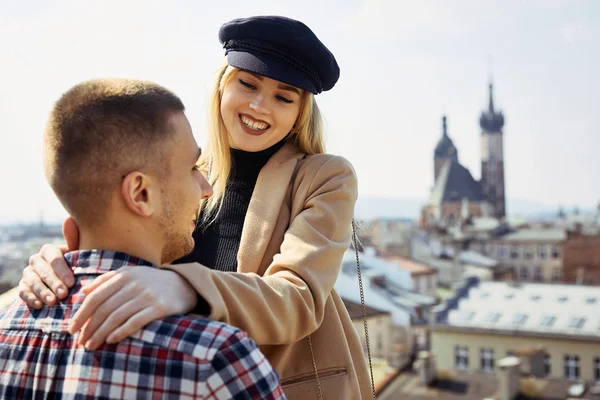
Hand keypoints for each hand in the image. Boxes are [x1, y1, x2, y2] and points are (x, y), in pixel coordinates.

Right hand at [18, 217, 78, 307]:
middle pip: (43, 271)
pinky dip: (30, 298)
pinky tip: (39, 305)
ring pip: (32, 281)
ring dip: (42, 292)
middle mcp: (36, 260)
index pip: (54, 258)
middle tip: (63, 294)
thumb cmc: (75, 265)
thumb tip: (69, 219)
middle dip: (53, 283)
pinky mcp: (23, 285)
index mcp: (49, 250)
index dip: (62, 270)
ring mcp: (28, 273)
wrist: (65, 281)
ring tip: (53, 302)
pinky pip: (23, 291)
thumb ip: (74, 239)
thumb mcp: (78, 254)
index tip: (71, 283)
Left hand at [68, 266, 196, 349]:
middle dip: (89, 327)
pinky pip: (136, 321)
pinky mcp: (160, 307)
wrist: (184, 284)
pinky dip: (121, 331)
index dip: (81, 314)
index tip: (71, 329)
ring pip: (117, 317)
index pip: (96, 296)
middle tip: (81, 342)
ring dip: (101, 333)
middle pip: (104, 309)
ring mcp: (147, 295)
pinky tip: (111, 340)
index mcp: (124, 275)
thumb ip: (107, 280)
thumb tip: (83, 291)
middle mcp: (134, 284)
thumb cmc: (151, 282)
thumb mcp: (130, 273)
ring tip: (92, 345)